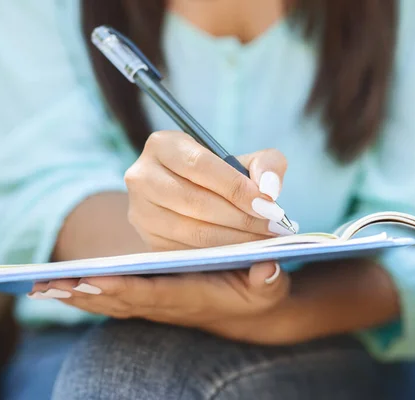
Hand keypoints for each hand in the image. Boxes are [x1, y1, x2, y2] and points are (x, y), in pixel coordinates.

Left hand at [30, 262, 289, 334]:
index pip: (154, 293)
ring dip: (79, 295)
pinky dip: (88, 294)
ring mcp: (159, 302)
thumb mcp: (271, 285)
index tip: (93, 278)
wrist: (251, 311)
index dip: (124, 287)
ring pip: (113, 302)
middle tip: (47, 284)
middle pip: (121, 301)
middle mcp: (171, 303)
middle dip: (85, 293)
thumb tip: (266, 268)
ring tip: (43, 285)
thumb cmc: (260, 291)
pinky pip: (115, 299)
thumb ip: (270, 278)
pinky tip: (62, 285)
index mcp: (194, 297)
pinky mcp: (153, 297)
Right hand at [124, 131, 293, 251]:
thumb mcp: (245, 161)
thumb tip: (269, 191)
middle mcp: (142, 176)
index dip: (236, 187)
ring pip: (192, 231)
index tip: (267, 205)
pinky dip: (220, 254)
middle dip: (241, 218)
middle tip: (274, 227)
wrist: (191, 198)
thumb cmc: (222, 176)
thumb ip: (267, 165)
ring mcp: (141, 212)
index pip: (201, 166)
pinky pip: (188, 251)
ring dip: (235, 240)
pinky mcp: (148, 240)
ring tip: (264, 240)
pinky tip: (245, 251)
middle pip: (196, 202)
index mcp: (163, 145)